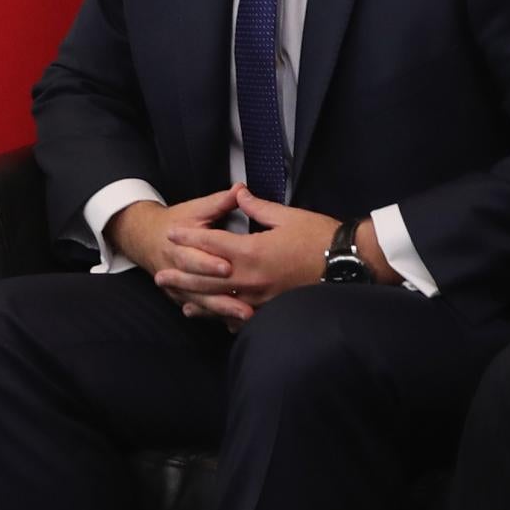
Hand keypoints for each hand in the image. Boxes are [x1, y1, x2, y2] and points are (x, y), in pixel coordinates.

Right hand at [108, 187, 246, 321]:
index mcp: (179, 243)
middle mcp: (177, 267)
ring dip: (222, 311)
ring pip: (200, 301)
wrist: (145, 238)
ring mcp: (178, 285)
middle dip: (220, 294)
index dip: (209, 263)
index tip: (227, 267)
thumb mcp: (196, 209)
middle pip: (198, 284)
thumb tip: (241, 189)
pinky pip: (199, 310)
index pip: (194, 255)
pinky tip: (232, 325)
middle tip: (243, 304)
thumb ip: (220, 202)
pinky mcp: (182, 296)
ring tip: (244, 316)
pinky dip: (215, 317)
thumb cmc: (176, 222)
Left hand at [158, 185, 336, 319]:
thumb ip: (257, 206)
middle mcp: (252, 278)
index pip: (212, 244)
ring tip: (177, 299)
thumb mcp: (286, 216)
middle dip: (182, 276)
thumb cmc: (319, 236)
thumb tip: (238, 192)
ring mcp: (261, 297)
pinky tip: (212, 317)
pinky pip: (242, 315)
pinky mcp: (272, 308)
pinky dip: (224, 316)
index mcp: (252, 251)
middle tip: (160, 276)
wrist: (348, 262)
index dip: (189, 238)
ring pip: (220, 300)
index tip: (170, 235)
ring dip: (197, 299)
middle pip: (207, 278)